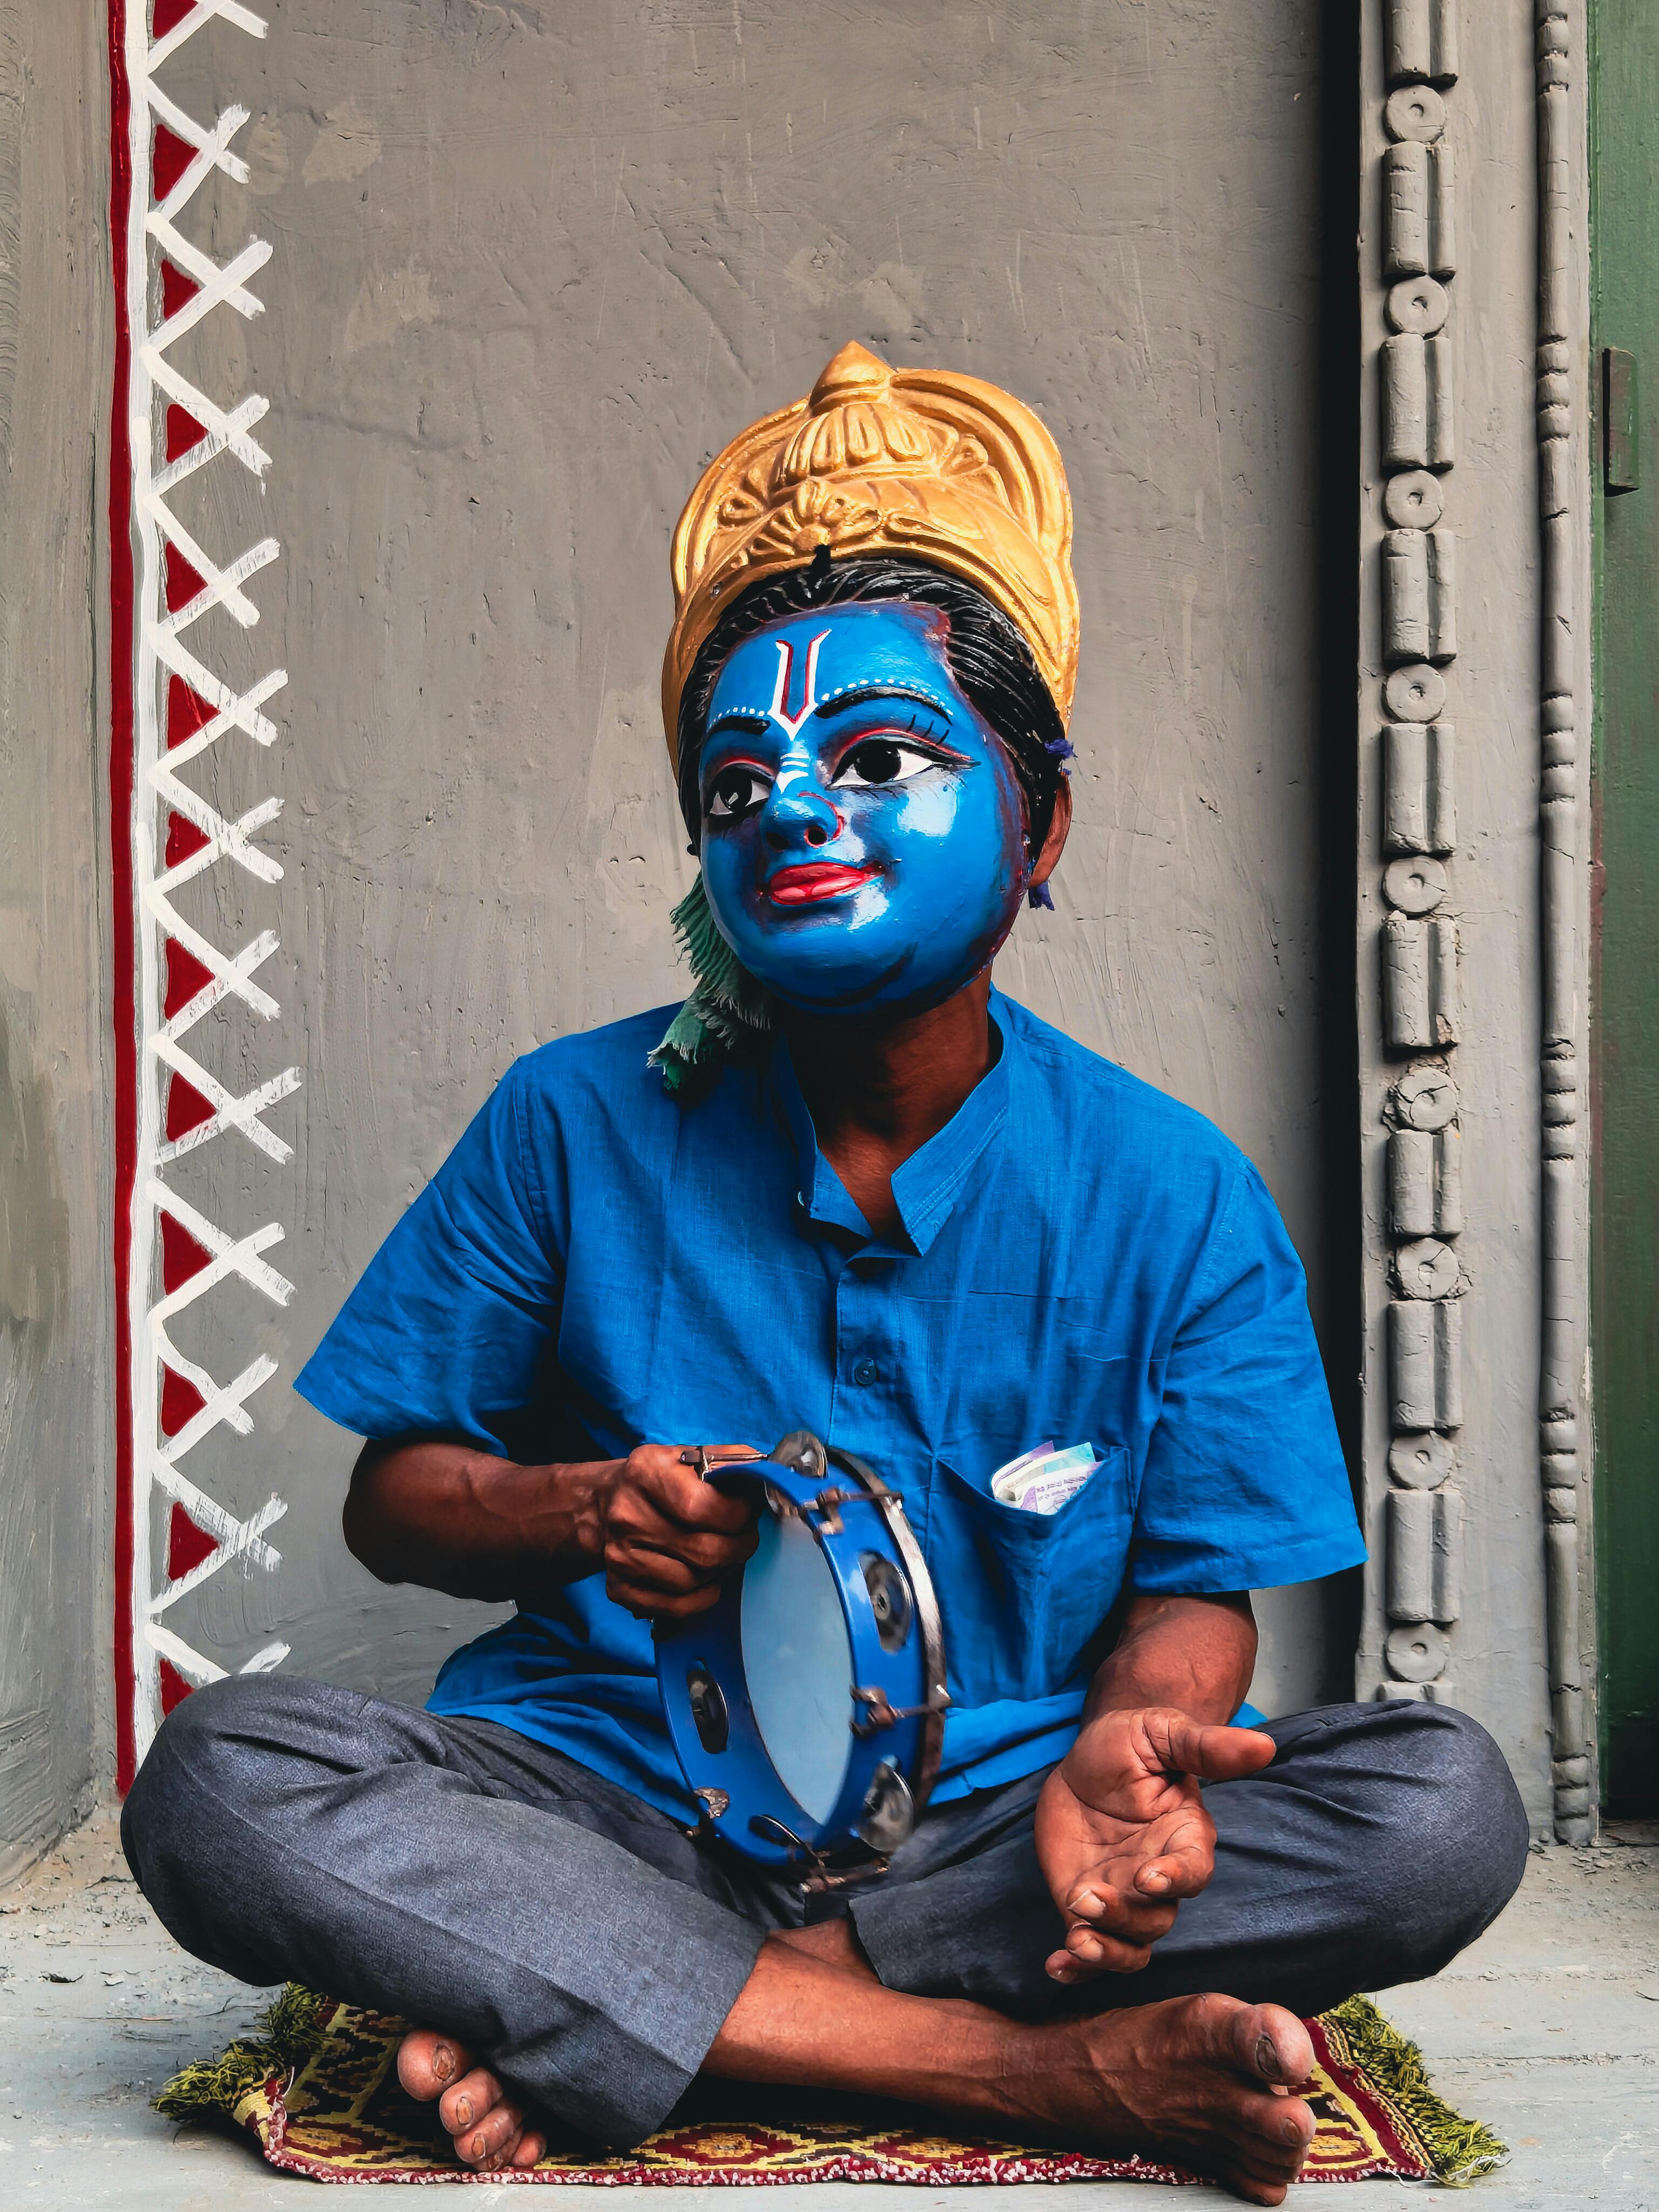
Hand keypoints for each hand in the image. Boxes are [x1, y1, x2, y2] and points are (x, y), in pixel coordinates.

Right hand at [598, 1444, 760, 1620]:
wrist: (604, 1505)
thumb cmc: (661, 1480)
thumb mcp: (690, 1456)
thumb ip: (730, 1462)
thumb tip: (770, 1477)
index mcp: (645, 1473)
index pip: (701, 1507)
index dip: (737, 1516)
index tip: (747, 1513)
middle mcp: (626, 1515)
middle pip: (702, 1551)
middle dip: (738, 1547)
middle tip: (745, 1538)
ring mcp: (618, 1556)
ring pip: (692, 1581)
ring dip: (720, 1572)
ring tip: (724, 1554)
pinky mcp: (618, 1588)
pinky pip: (676, 1607)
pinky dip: (702, 1597)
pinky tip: (707, 1578)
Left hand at [1034, 1706, 1275, 1983]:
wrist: (1085, 1759)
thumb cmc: (1130, 1742)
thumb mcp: (1162, 1732)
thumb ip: (1206, 1747)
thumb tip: (1264, 1744)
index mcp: (1185, 1839)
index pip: (1193, 1871)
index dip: (1176, 1879)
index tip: (1148, 1876)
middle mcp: (1159, 1878)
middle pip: (1157, 1918)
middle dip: (1125, 1916)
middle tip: (1086, 1898)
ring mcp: (1125, 1898)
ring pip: (1131, 1946)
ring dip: (1105, 1951)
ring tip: (1076, 1940)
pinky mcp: (1089, 1910)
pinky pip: (1091, 1951)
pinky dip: (1077, 1967)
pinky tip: (1057, 1966)